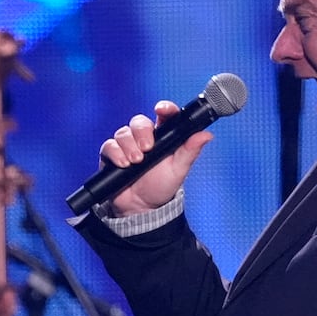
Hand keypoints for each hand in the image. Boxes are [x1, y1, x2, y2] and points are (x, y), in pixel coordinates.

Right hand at [99, 100, 214, 214]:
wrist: (140, 207)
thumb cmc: (161, 187)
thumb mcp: (179, 169)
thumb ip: (190, 151)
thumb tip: (206, 134)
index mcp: (163, 137)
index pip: (164, 116)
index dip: (163, 108)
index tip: (161, 109)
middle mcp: (144, 138)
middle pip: (139, 121)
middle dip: (141, 133)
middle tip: (147, 149)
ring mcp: (127, 145)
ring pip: (123, 132)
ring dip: (128, 146)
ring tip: (135, 162)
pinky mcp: (112, 154)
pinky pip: (109, 145)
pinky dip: (115, 153)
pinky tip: (123, 164)